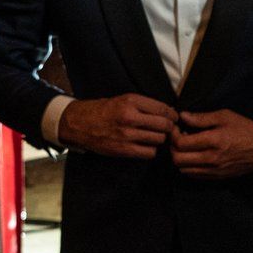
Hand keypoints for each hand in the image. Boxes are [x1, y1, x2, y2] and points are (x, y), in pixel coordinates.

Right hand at [58, 94, 177, 158]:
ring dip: (160, 139)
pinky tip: (146, 146)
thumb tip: (168, 112)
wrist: (79, 123)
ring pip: (159, 139)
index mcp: (131, 101)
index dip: (173, 115)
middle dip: (170, 128)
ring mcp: (127, 134)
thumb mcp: (123, 99)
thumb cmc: (103, 110)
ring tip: (155, 137)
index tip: (174, 118)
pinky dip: (151, 150)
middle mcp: (130, 117)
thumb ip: (144, 105)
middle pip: (164, 125)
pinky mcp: (123, 149)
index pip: (163, 109)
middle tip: (169, 130)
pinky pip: (149, 152)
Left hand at [170, 108, 252, 179]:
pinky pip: (194, 175)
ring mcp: (214, 170)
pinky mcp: (217, 177)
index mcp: (213, 141)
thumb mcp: (224, 116)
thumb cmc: (245, 128)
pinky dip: (188, 166)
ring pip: (183, 169)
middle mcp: (211, 158)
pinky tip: (194, 156)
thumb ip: (201, 118)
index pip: (180, 143)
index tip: (176, 128)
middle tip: (177, 137)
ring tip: (186, 147)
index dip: (173, 134)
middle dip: (172, 147)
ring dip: (179, 158)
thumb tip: (183, 116)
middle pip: (177, 159)